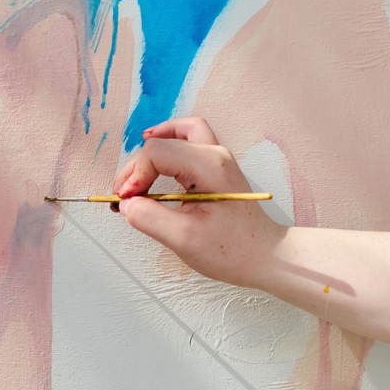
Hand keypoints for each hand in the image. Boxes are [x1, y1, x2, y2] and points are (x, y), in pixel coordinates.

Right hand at [112, 117, 284, 288]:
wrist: (265, 256)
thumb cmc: (233, 250)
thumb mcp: (184, 239)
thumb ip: (149, 218)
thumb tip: (127, 204)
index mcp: (209, 167)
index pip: (157, 153)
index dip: (134, 175)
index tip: (125, 201)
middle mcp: (215, 155)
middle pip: (163, 142)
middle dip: (137, 167)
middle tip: (124, 195)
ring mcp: (218, 158)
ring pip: (179, 133)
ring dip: (153, 149)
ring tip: (134, 172)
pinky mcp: (217, 167)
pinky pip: (189, 141)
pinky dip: (168, 146)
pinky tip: (155, 160)